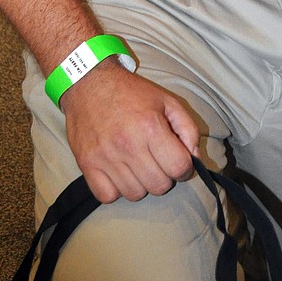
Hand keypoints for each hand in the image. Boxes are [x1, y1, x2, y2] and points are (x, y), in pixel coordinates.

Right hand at [61, 60, 199, 203]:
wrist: (89, 84)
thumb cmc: (131, 93)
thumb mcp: (167, 101)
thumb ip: (188, 129)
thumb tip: (195, 157)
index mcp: (151, 127)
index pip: (179, 167)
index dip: (185, 169)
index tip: (179, 162)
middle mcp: (128, 145)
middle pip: (159, 186)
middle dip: (164, 176)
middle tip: (157, 161)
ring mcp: (105, 157)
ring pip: (135, 194)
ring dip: (141, 184)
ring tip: (138, 165)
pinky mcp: (87, 165)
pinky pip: (107, 196)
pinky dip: (116, 190)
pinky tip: (119, 172)